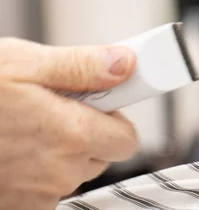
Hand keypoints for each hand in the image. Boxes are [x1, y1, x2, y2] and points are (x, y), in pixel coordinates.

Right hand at [0, 38, 137, 209]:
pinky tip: (10, 150)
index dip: (114, 118)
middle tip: (52, 109)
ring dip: (58, 153)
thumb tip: (125, 64)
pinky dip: (34, 172)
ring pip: (71, 173)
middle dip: (85, 132)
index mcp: (71, 134)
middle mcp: (58, 173)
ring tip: (22, 127)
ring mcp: (35, 196)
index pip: (126, 139)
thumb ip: (83, 66)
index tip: (100, 103)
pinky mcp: (15, 208)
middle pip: (100, 155)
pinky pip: (43, 190)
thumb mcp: (24, 64)